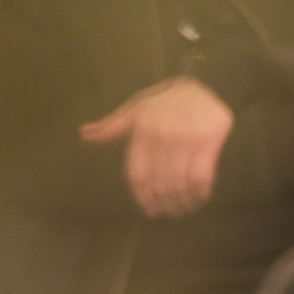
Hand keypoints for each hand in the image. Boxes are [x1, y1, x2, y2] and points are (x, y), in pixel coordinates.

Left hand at [81, 76, 233, 217]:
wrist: (203, 81)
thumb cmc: (165, 100)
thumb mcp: (135, 109)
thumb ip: (111, 126)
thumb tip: (83, 135)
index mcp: (142, 130)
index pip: (138, 174)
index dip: (143, 197)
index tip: (150, 211)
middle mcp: (162, 136)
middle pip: (160, 183)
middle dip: (164, 203)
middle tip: (169, 212)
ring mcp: (187, 138)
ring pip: (180, 183)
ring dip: (182, 202)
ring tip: (183, 208)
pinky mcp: (210, 139)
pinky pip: (202, 175)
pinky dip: (200, 192)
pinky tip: (199, 197)